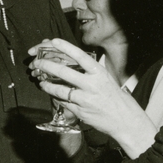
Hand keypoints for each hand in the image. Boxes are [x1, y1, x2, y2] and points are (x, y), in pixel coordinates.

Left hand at [29, 38, 156, 149]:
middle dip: (47, 66)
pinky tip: (51, 94)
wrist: (125, 120)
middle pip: (64, 72)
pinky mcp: (80, 112)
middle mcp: (92, 84)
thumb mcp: (107, 80)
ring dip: (47, 85)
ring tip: (41, 81)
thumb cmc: (116, 99)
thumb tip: (75, 64)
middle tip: (37, 63)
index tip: (53, 41)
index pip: (80, 56)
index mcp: (99, 73)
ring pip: (60, 89)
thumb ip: (92, 73)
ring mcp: (85, 99)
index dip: (65, 47)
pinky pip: (64, 103)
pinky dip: (56, 98)